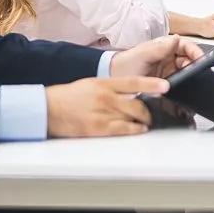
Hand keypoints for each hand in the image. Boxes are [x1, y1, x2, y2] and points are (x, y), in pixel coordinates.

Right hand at [46, 76, 166, 137]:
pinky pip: (123, 130)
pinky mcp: (98, 128)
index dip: (152, 84)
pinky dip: (134, 130)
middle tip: (151, 114)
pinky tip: (138, 130)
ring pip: (133, 118)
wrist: (47, 108)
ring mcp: (102, 113)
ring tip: (144, 123)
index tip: (165, 87)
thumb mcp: (91, 84)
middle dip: (148, 111)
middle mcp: (105, 97)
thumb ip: (111, 87)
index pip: (134, 82)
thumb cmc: (68, 97)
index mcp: (103, 83)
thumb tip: (131, 92)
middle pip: (137, 104)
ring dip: (142, 122)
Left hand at [111, 33, 203, 79]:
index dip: (196, 51)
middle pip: (190, 59)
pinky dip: (184, 84)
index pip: (187, 46)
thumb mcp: (143, 54)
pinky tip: (183, 87)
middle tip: (194, 72)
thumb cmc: (126, 63)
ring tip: (188, 80)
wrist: (115, 79)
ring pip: (187, 71)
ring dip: (190, 75)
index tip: (200, 59)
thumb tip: (176, 39)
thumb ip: (160, 48)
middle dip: (195, 65)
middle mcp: (170, 56)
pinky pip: (181, 82)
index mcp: (166, 46)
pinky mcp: (168, 82)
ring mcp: (169, 69)